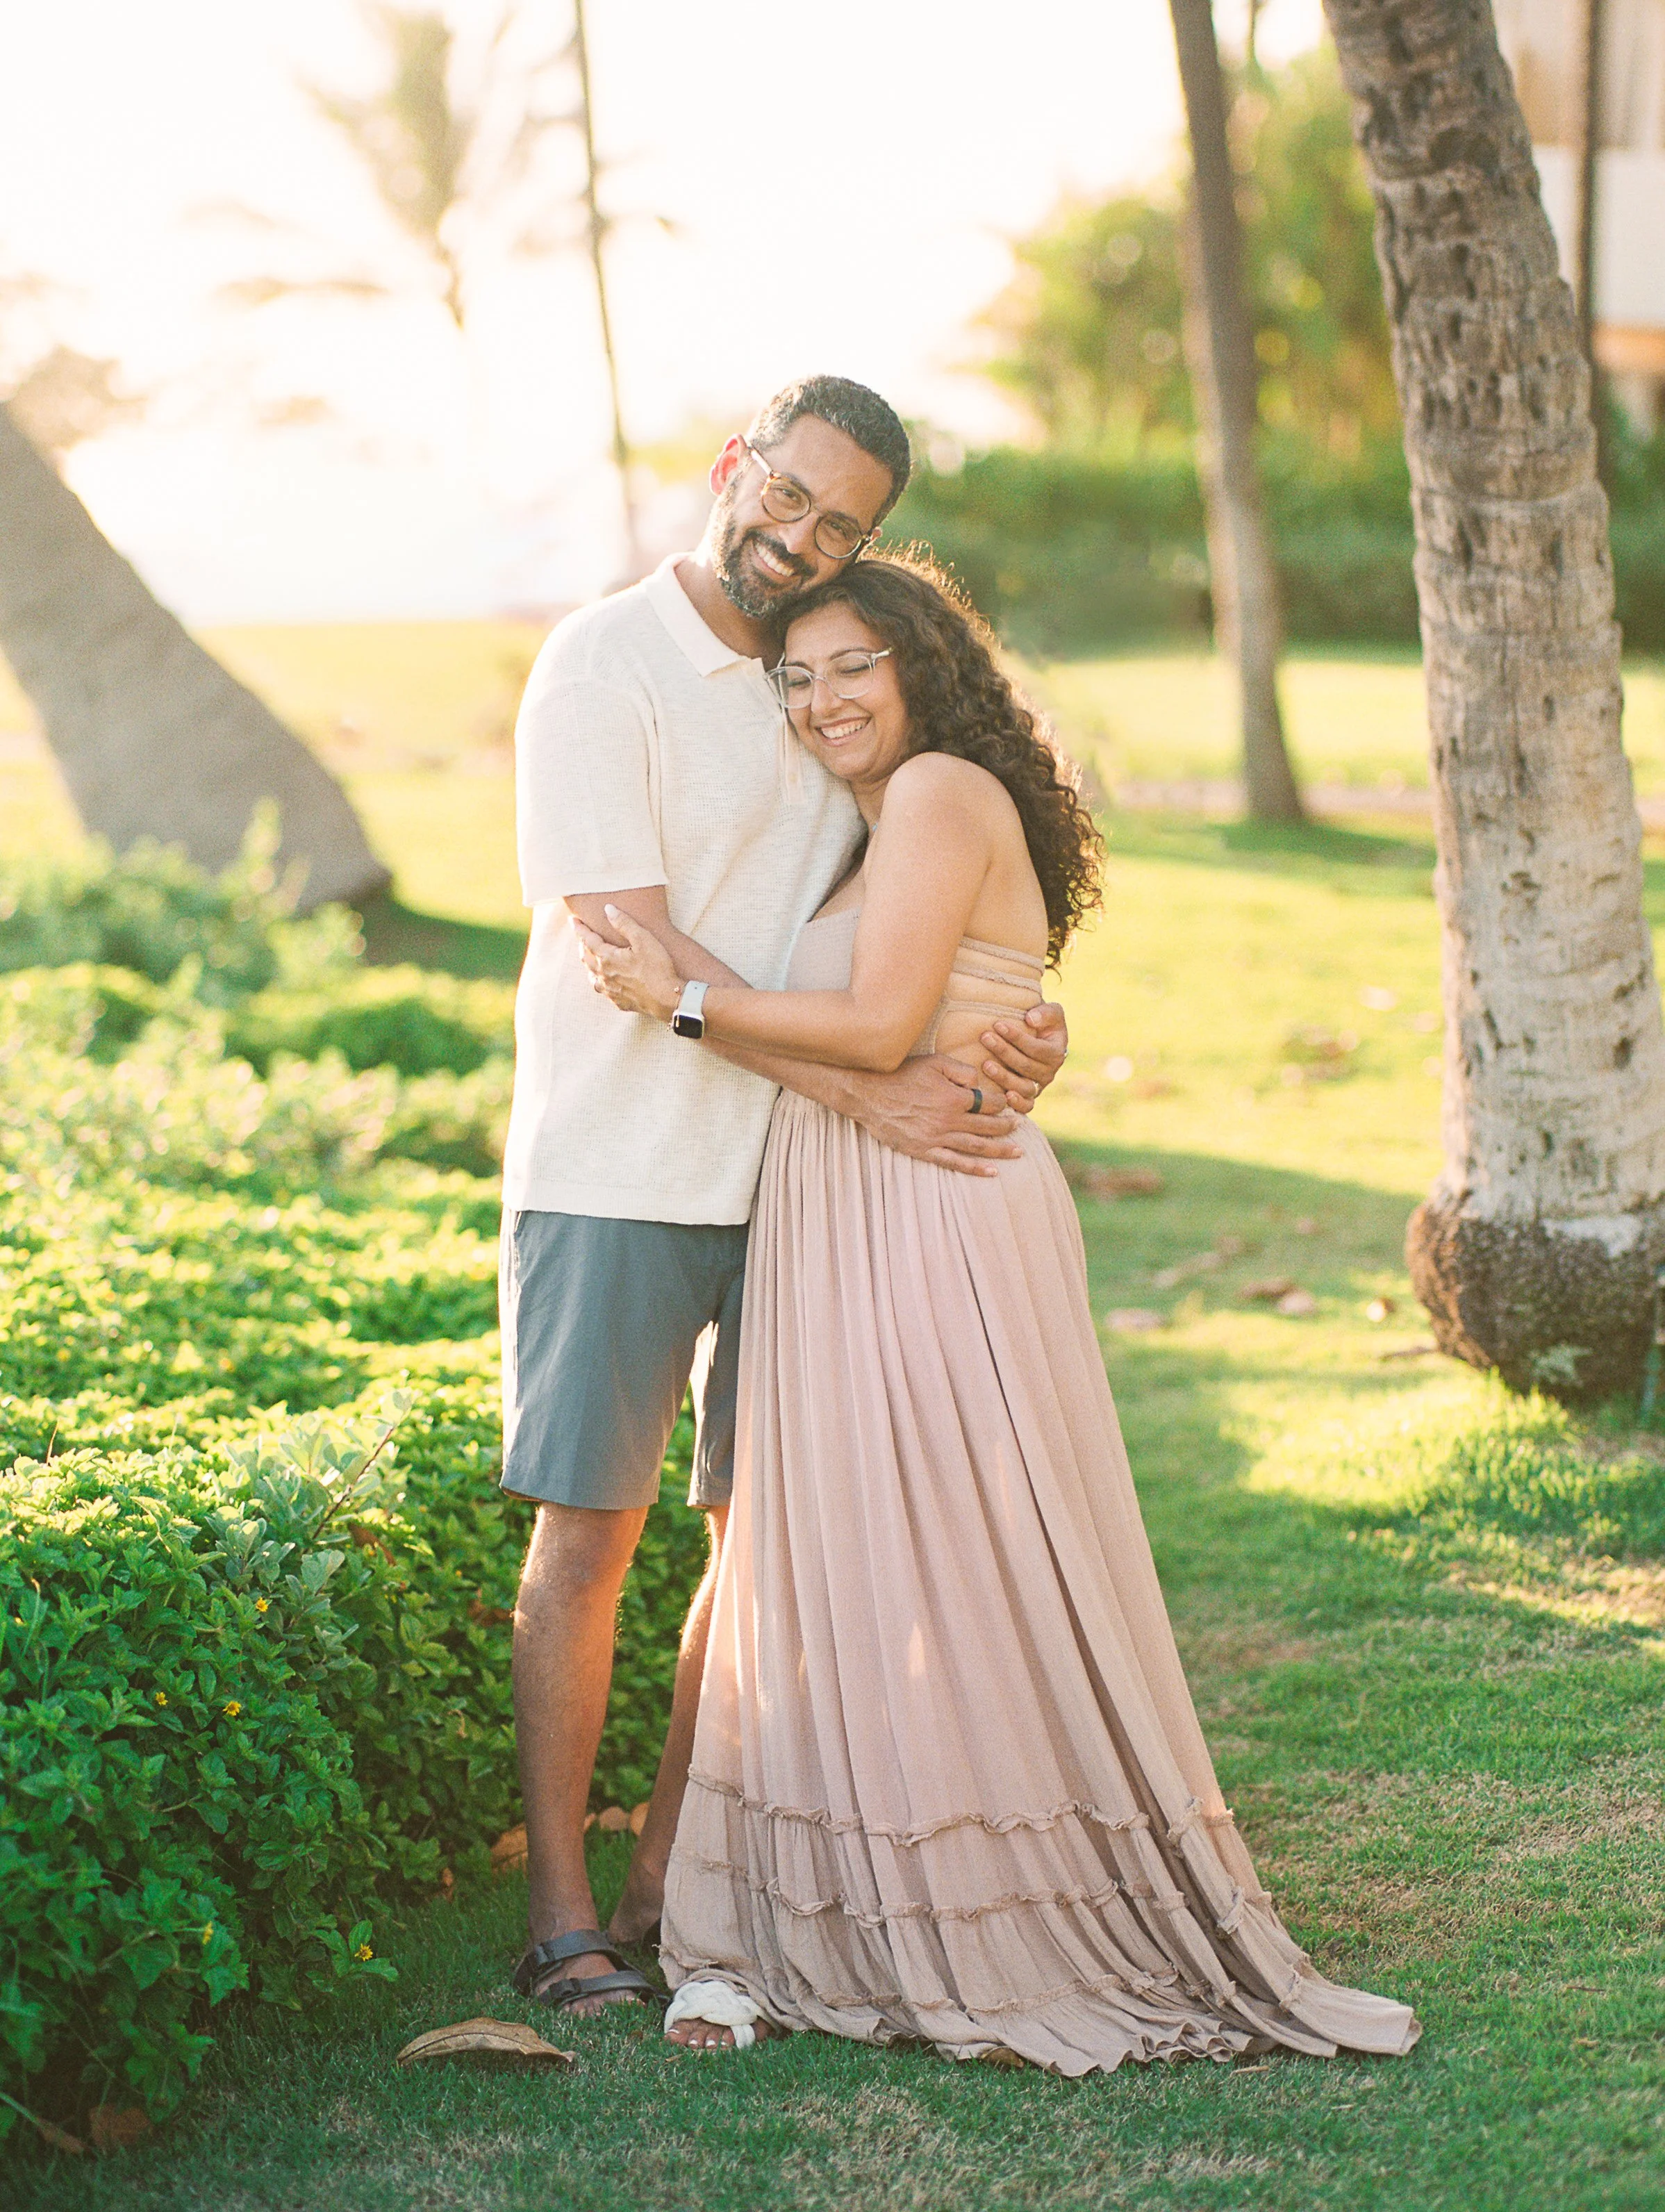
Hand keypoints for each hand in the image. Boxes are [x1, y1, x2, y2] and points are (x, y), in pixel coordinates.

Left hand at [573, 906, 683, 1020]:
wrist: (667, 999)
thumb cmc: (657, 968)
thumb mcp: (643, 939)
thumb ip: (624, 923)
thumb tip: (608, 909)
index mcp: (607, 958)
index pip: (587, 940)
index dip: (579, 928)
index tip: (573, 920)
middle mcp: (604, 975)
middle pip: (586, 958)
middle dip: (582, 945)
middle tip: (582, 937)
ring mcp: (610, 990)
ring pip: (592, 976)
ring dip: (589, 964)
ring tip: (591, 958)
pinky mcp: (618, 1001)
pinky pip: (603, 990)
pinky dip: (600, 981)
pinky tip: (605, 981)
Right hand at [849, 1055, 1022, 1176]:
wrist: (868, 1093)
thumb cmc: (901, 1073)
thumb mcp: (934, 1061)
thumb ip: (961, 1070)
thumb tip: (980, 1083)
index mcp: (954, 1097)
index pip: (990, 1103)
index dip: (1002, 1103)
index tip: (1009, 1104)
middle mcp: (949, 1120)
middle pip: (987, 1127)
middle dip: (1007, 1127)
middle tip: (1020, 1127)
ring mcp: (936, 1138)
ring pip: (976, 1147)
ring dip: (1000, 1150)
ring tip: (1018, 1152)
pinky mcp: (924, 1150)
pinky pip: (954, 1163)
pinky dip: (975, 1169)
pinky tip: (992, 1172)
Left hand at [979, 999, 1067, 1112]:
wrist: (1038, 1040)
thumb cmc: (1043, 1023)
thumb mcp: (1052, 1012)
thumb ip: (1046, 1013)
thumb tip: (1031, 1019)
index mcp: (1056, 1053)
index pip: (1036, 1048)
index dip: (1017, 1037)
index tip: (998, 1024)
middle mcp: (1049, 1072)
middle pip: (1026, 1066)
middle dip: (1004, 1051)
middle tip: (985, 1037)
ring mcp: (1038, 1087)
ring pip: (1023, 1087)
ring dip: (1003, 1076)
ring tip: (985, 1064)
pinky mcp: (1028, 1098)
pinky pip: (1026, 1106)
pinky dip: (1017, 1104)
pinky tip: (1004, 1096)